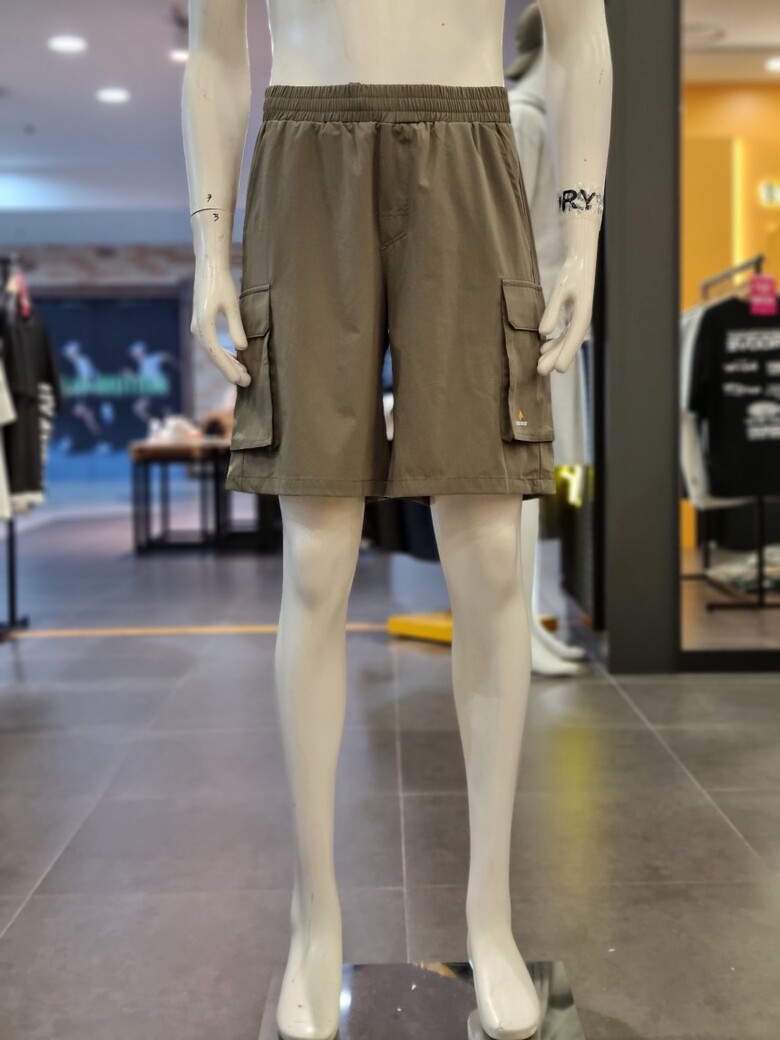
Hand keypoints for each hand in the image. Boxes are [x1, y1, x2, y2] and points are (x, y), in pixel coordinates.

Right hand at [190, 262, 250, 386]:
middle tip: (247, 381)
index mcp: (203, 325)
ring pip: (213, 351)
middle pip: (214, 356)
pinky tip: (234, 359)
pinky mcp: (202, 323)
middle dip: (230, 370)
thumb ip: (236, 327)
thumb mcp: (232, 305)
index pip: (216, 354)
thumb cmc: (221, 283)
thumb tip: (241, 348)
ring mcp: (198, 326)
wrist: (208, 266)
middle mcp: (197, 329)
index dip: (229, 369)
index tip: (241, 380)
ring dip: (227, 363)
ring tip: (243, 373)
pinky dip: (223, 353)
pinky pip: (212, 344)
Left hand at [537, 252, 594, 375]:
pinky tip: (543, 349)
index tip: (558, 369)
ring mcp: (578, 320)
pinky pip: (564, 335)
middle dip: (555, 358)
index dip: (566, 354)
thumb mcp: (559, 289)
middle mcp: (582, 320)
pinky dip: (554, 343)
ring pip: (565, 342)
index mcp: (582, 314)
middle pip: (568, 344)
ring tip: (539, 365)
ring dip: (553, 353)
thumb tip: (544, 333)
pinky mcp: (573, 317)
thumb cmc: (570, 273)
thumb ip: (552, 311)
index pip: (573, 338)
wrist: (580, 262)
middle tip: (540, 371)